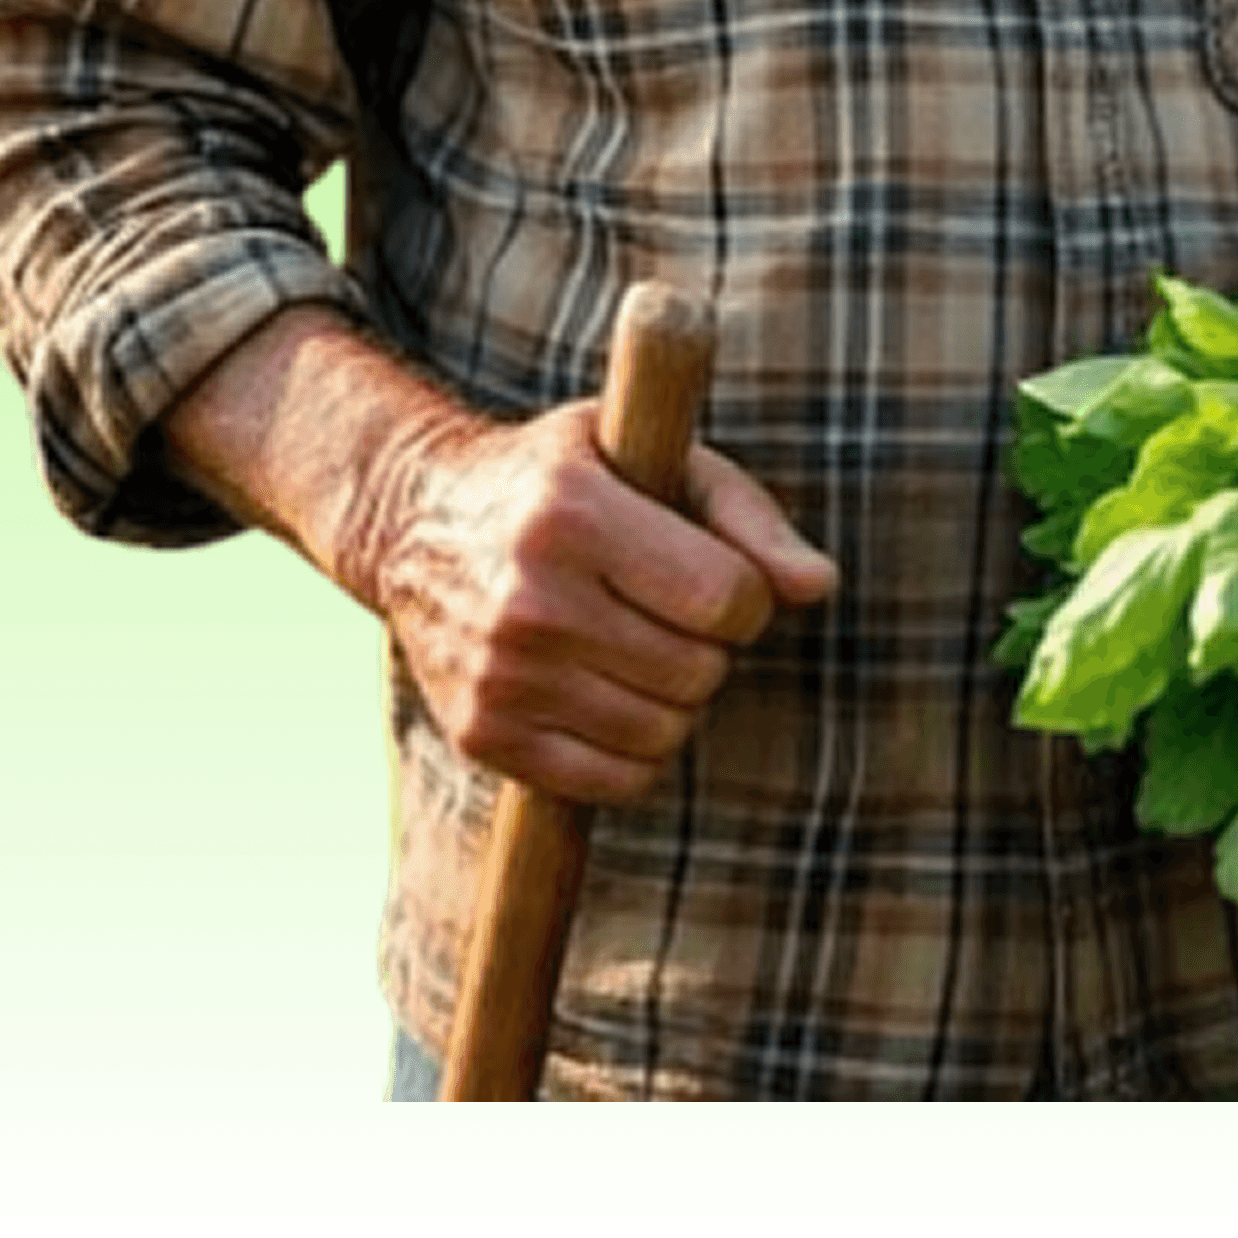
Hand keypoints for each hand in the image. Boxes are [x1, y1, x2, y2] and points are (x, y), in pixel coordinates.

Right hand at [369, 398, 838, 804]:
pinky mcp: (482, 734)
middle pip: (699, 672)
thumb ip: (748, 516)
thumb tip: (821, 586)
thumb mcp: (652, 455)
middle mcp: (529, 597)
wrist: (416, 520)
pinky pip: (614, 782)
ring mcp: (500, 675)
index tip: (722, 578)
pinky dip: (638, 751)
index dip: (748, 596)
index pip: (726, 597)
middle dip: (712, 647)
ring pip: (663, 733)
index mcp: (573, 512)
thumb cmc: (566, 478)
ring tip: (644, 649)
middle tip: (674, 613)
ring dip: (678, 701)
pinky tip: (616, 696)